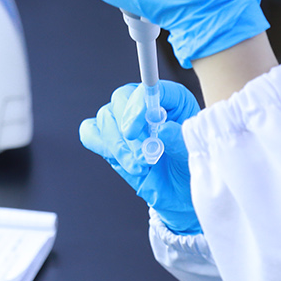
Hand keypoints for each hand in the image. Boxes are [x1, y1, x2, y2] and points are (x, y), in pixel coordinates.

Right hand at [79, 80, 202, 234]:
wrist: (179, 192)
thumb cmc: (188, 167)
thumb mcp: (190, 154)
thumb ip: (178, 139)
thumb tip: (162, 128)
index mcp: (171, 98)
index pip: (149, 88)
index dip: (138, 105)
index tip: (134, 130)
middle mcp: (144, 103)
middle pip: (121, 98)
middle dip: (127, 131)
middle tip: (142, 156)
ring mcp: (123, 119)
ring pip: (106, 118)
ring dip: (119, 147)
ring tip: (140, 167)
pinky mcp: (108, 137)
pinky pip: (90, 132)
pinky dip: (101, 146)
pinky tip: (123, 162)